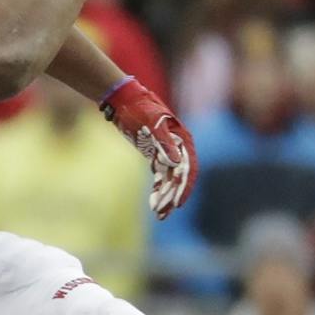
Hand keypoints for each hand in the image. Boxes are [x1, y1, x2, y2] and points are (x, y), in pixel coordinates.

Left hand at [98, 78, 195, 218]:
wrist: (126, 100)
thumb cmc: (141, 108)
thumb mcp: (153, 124)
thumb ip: (165, 143)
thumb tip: (176, 164)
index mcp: (183, 140)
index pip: (189, 169)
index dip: (185, 187)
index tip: (178, 203)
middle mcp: (179, 148)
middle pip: (179, 177)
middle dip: (173, 195)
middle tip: (165, 212)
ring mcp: (167, 152)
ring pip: (169, 179)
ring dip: (165, 195)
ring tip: (159, 214)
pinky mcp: (155, 155)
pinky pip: (159, 176)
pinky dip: (158, 188)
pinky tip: (154, 203)